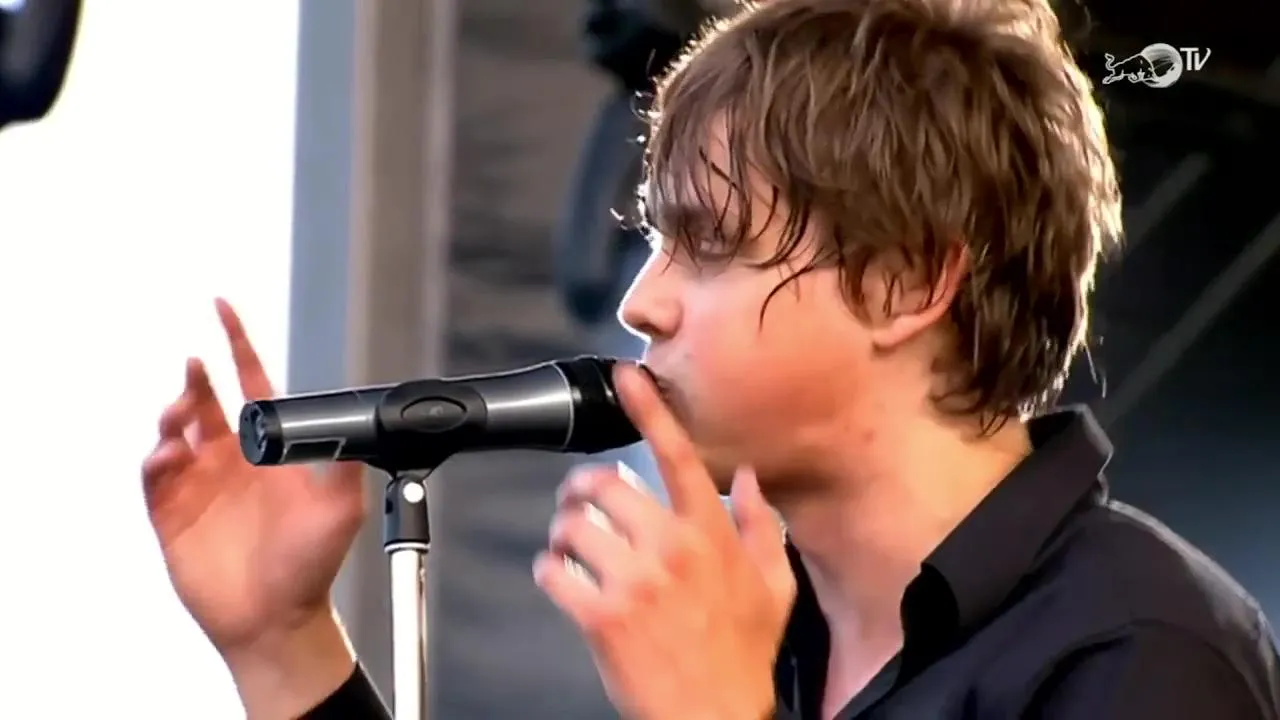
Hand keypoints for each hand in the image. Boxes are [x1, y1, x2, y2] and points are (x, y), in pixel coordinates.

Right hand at [141, 299, 364, 715]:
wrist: (279, 618)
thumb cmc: (312, 565)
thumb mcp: (344, 507)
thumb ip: (349, 461)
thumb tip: (366, 422)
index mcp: (269, 449)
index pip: (250, 383)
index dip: (236, 343)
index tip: (222, 307)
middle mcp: (232, 460)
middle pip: (204, 400)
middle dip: (195, 377)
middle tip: (196, 365)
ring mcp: (200, 484)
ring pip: (175, 429)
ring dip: (174, 412)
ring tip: (183, 412)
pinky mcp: (172, 514)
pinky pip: (154, 474)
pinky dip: (156, 456)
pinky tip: (171, 454)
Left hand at [535, 365, 795, 719]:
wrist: (715, 718)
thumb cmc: (742, 657)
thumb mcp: (774, 587)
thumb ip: (759, 526)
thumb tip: (749, 480)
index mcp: (710, 536)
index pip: (677, 456)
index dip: (650, 410)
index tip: (627, 377)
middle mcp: (671, 550)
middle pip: (604, 484)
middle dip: (582, 489)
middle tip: (580, 500)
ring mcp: (634, 583)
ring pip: (572, 526)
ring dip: (563, 532)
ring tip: (571, 546)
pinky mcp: (601, 616)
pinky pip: (554, 572)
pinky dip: (549, 572)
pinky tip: (562, 580)